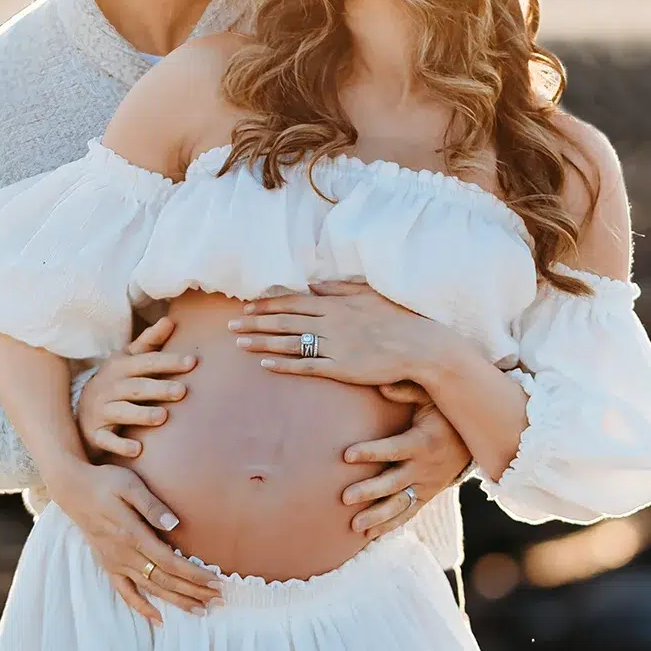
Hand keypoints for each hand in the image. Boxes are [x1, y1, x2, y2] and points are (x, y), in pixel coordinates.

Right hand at [49, 460, 220, 624]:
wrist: (73, 489)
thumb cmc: (105, 482)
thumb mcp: (129, 485)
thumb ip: (151, 505)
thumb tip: (174, 524)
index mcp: (132, 534)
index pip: (170, 561)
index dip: (194, 574)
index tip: (215, 581)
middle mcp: (124, 554)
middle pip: (164, 580)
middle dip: (193, 591)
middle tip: (218, 600)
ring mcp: (115, 563)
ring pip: (150, 589)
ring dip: (176, 601)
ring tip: (200, 610)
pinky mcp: (108, 566)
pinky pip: (125, 593)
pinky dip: (142, 608)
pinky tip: (159, 619)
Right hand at [75, 316, 195, 460]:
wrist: (81, 412)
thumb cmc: (115, 383)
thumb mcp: (128, 360)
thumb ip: (150, 342)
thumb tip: (170, 319)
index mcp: (120, 367)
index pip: (147, 362)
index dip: (169, 361)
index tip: (192, 362)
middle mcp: (109, 387)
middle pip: (137, 387)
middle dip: (159, 388)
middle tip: (182, 391)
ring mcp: (101, 411)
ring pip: (122, 412)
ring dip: (141, 414)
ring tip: (163, 417)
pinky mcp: (96, 434)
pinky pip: (107, 440)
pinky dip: (121, 445)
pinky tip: (138, 450)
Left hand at [228, 279, 440, 387]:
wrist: (421, 345)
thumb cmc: (399, 319)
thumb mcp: (369, 294)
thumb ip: (340, 288)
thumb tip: (314, 284)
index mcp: (336, 303)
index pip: (293, 302)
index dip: (267, 305)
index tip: (247, 307)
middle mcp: (330, 322)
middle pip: (284, 320)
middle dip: (254, 322)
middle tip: (230, 325)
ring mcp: (334, 345)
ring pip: (289, 342)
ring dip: (261, 342)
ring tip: (238, 343)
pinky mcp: (340, 367)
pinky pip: (306, 365)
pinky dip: (283, 364)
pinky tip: (265, 364)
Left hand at [341, 393, 471, 539]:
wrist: (473, 441)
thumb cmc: (444, 413)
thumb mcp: (431, 397)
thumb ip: (407, 390)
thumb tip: (381, 384)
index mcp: (423, 442)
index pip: (393, 449)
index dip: (371, 452)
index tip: (346, 455)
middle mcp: (424, 468)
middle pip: (394, 483)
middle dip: (369, 491)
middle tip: (345, 497)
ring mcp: (426, 486)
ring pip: (400, 505)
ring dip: (377, 517)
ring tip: (354, 526)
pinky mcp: (427, 496)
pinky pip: (409, 514)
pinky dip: (391, 526)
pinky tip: (370, 536)